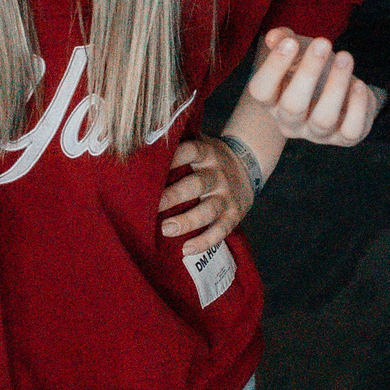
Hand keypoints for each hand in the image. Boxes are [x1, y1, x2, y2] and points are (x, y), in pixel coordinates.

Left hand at [158, 136, 253, 256]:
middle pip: (197, 184)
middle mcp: (217, 174)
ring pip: (208, 210)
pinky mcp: (234, 214)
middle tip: (153, 206)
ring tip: (166, 230)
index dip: (173, 157)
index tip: (152, 166)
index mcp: (206, 153)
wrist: (248, 164)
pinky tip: (186, 249)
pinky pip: (220, 230)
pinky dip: (204, 241)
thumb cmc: (209, 158)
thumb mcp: (200, 143)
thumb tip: (140, 140)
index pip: (191, 151)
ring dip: (187, 221)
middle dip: (174, 196)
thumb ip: (177, 143)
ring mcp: (227, 195)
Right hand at [243, 29, 379, 146]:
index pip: (261, 91)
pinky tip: (359, 84)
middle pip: (292, 105)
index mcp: (272, 101)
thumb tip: (274, 37)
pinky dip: (357, 107)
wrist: (342, 92)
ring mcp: (317, 134)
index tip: (291, 42)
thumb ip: (283, 40)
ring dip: (336, 85)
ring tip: (345, 57)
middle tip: (323, 42)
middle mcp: (290, 122)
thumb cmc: (313, 69)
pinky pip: (350, 130)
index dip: (273, 67)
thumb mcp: (297, 50)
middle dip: (308, 72)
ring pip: (323, 119)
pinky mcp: (344, 138)